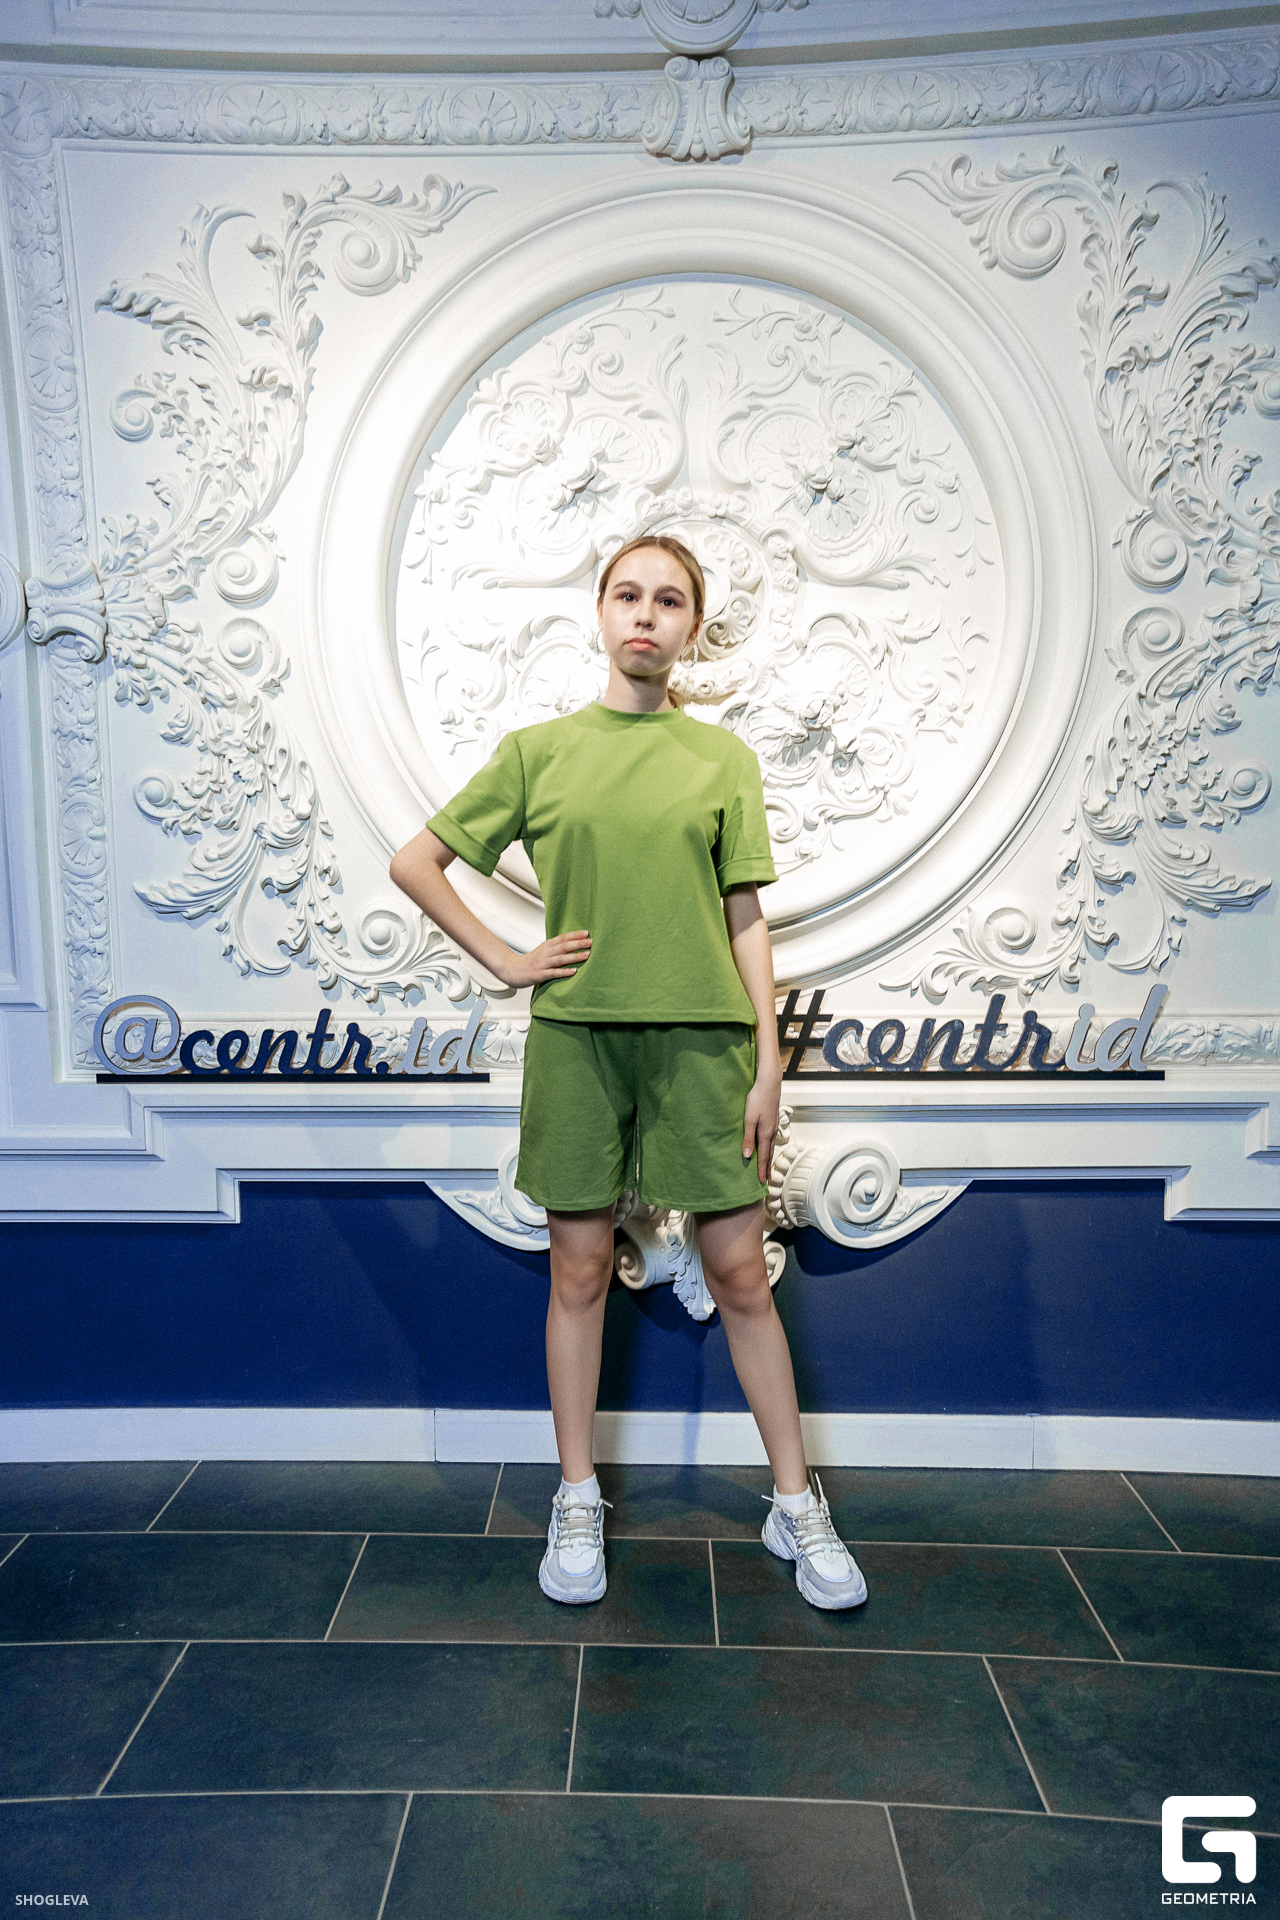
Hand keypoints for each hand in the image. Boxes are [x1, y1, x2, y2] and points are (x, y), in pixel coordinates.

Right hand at [495, 929, 591, 989]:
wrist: (512, 970)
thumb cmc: (532, 961)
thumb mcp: (544, 950)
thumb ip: (557, 947)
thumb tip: (574, 942)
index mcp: (547, 946)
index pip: (562, 938)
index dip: (574, 935)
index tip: (587, 933)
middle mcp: (546, 953)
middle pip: (563, 946)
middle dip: (578, 944)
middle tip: (591, 942)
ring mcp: (543, 964)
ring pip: (560, 959)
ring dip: (574, 956)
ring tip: (587, 955)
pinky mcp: (540, 975)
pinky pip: (553, 973)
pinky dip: (564, 972)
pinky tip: (574, 971)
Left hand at [743, 1064, 781, 1182]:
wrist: (769, 1084)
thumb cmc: (757, 1099)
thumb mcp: (749, 1119)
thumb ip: (747, 1138)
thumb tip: (746, 1155)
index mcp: (765, 1134)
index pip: (763, 1157)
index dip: (761, 1170)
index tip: (761, 1182)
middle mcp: (771, 1132)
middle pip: (769, 1154)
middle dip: (767, 1168)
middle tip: (766, 1180)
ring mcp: (773, 1126)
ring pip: (771, 1147)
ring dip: (769, 1158)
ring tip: (767, 1167)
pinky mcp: (772, 1121)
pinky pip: (771, 1139)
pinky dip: (769, 1148)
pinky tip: (766, 1147)